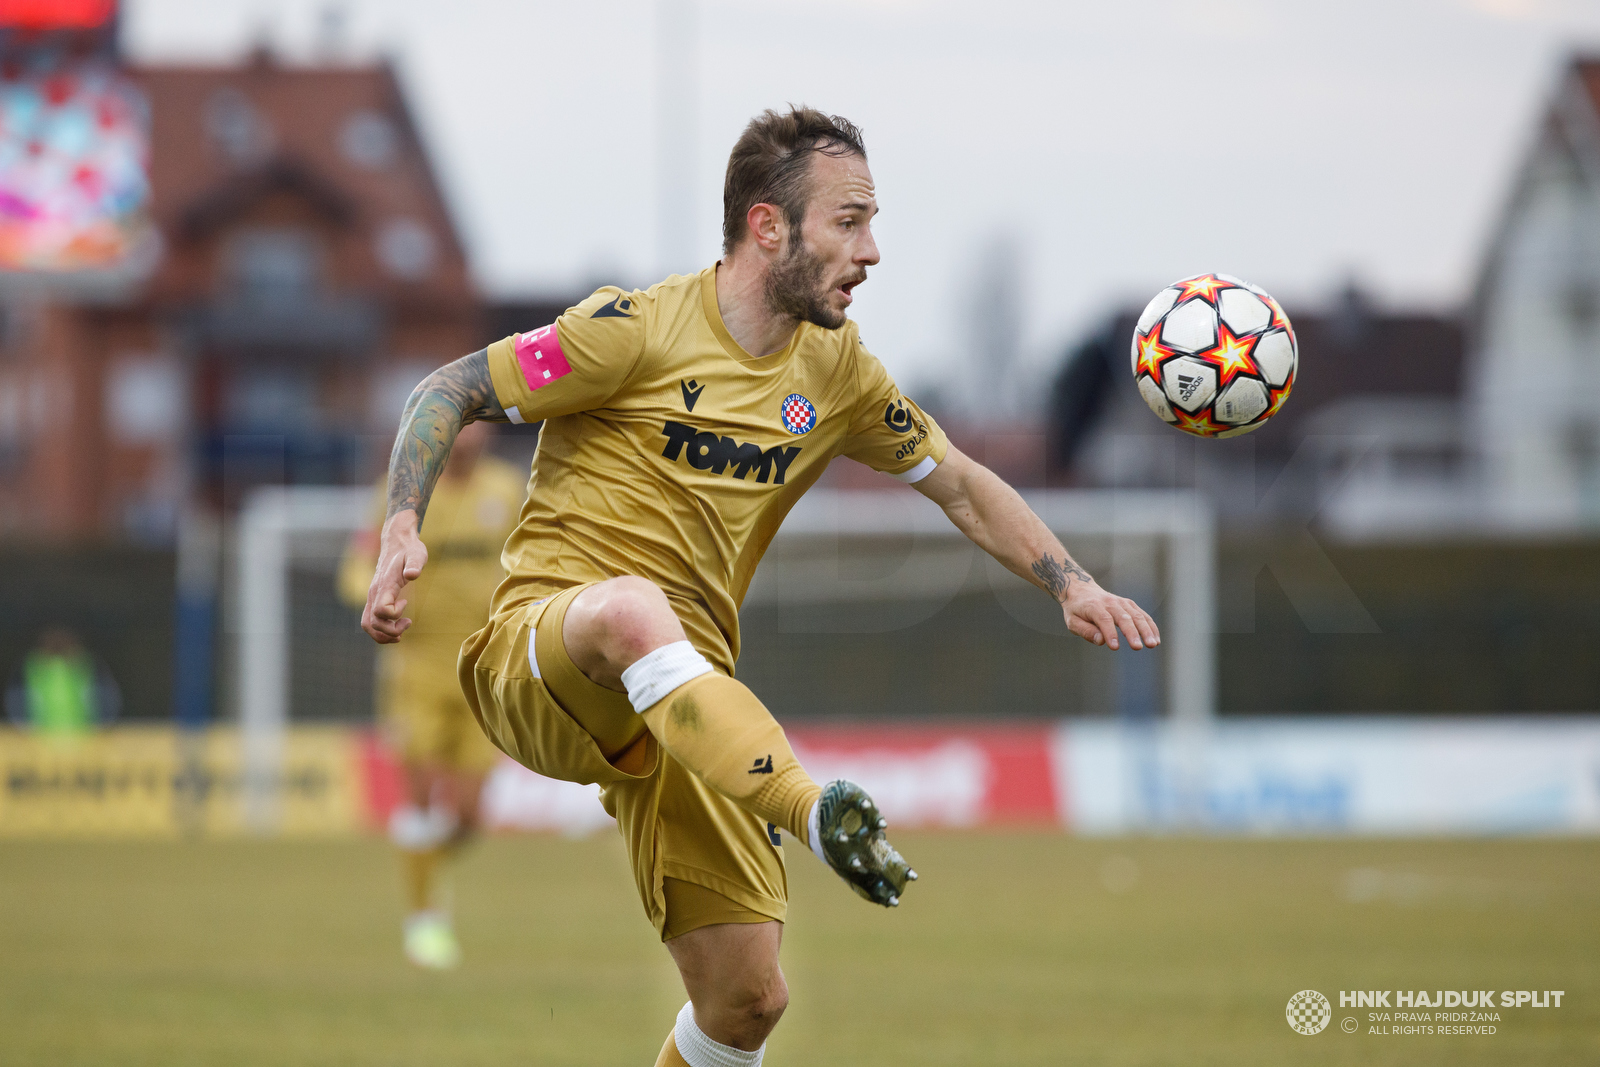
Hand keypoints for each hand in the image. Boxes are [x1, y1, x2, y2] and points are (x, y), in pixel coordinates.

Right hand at [362, 510, 426, 643]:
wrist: (397, 541)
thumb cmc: (409, 549)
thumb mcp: (417, 554)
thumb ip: (415, 564)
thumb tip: (412, 575)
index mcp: (384, 585)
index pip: (381, 610)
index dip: (395, 614)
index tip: (406, 602)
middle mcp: (374, 593)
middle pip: (371, 623)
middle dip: (390, 631)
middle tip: (407, 623)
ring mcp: (372, 596)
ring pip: (368, 625)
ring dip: (383, 635)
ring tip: (401, 632)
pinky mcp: (375, 598)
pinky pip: (370, 620)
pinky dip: (381, 630)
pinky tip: (396, 626)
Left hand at [1062, 580, 1160, 650]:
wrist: (1082, 590)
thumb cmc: (1076, 610)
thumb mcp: (1072, 622)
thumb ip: (1086, 631)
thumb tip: (1102, 641)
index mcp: (1094, 606)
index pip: (1104, 620)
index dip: (1110, 633)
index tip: (1114, 647)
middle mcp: (1110, 603)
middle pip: (1123, 617)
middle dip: (1131, 633)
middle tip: (1138, 647)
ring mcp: (1122, 602)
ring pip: (1137, 616)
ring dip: (1146, 630)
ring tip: (1152, 644)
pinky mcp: (1130, 605)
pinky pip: (1143, 615)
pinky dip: (1151, 626)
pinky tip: (1156, 639)